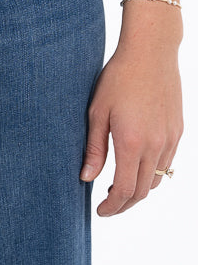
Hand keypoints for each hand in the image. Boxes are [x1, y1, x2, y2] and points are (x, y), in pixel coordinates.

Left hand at [79, 40, 182, 215]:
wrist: (150, 53)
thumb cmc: (118, 78)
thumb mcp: (97, 111)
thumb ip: (94, 148)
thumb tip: (86, 178)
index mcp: (131, 142)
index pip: (124, 190)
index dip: (112, 206)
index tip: (100, 211)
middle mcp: (155, 145)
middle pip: (142, 191)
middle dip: (124, 204)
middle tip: (107, 205)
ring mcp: (169, 139)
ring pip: (156, 180)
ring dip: (139, 190)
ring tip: (119, 186)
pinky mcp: (178, 131)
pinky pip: (166, 163)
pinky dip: (152, 173)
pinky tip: (137, 165)